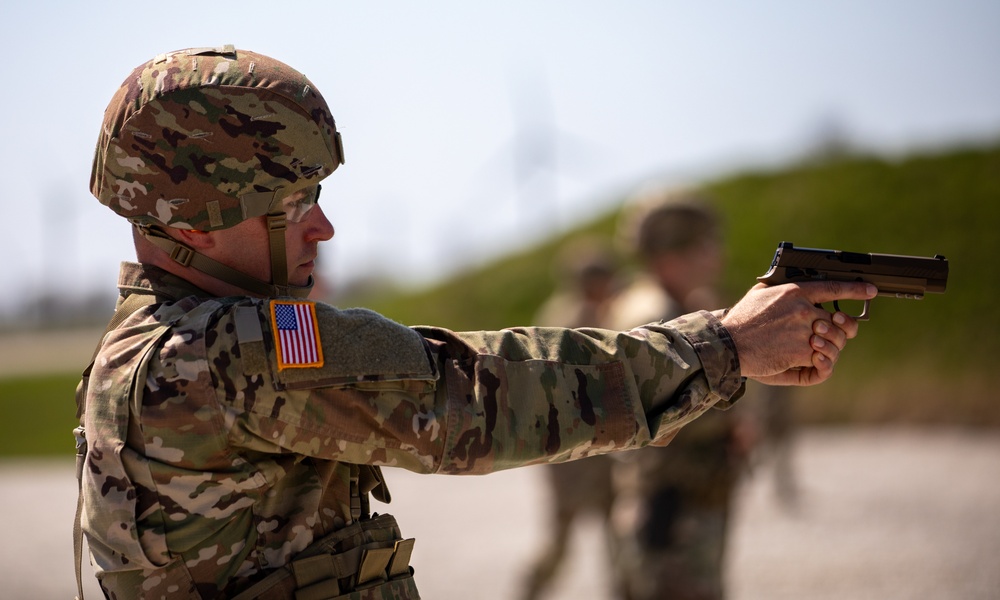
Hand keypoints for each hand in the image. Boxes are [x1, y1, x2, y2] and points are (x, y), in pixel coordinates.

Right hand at [721, 281, 876, 385]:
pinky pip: (822, 357)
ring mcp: (804, 331)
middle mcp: (803, 310)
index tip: (870, 290)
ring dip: (828, 346)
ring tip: (815, 348)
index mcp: (794, 292)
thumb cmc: (741, 320)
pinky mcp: (802, 351)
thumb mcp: (757, 294)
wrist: (729, 344)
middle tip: (830, 334)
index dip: (856, 289)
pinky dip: (818, 362)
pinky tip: (808, 360)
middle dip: (839, 329)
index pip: (833, 287)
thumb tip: (780, 281)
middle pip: (839, 319)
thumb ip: (776, 288)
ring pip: (835, 340)